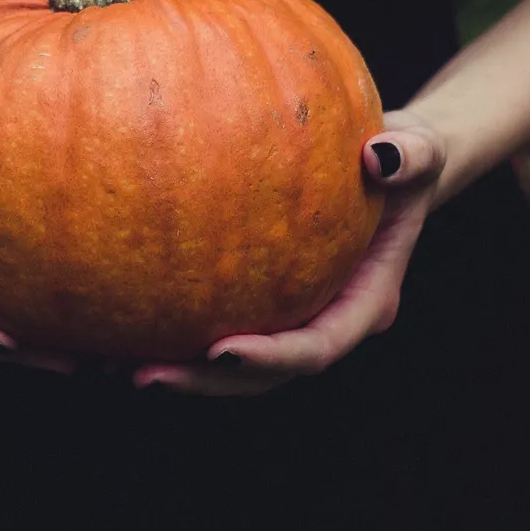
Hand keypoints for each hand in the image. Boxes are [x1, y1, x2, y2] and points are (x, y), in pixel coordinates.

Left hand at [132, 110, 446, 395]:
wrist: (386, 164)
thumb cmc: (402, 154)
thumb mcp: (419, 147)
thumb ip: (411, 155)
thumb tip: (380, 156)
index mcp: (364, 302)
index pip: (318, 347)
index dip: (272, 359)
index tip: (222, 352)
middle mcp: (322, 320)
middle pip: (263, 376)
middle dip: (204, 383)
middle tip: (143, 376)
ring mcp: (287, 315)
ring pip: (229, 364)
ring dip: (176, 370)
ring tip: (109, 364)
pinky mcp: (255, 299)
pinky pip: (208, 321)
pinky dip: (166, 327)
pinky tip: (112, 319)